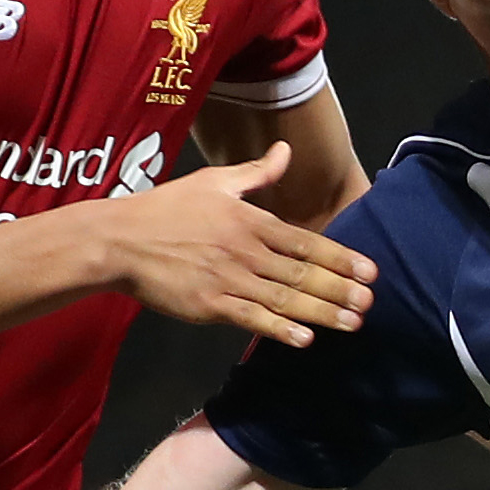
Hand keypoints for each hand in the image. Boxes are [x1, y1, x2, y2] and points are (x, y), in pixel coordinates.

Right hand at [101, 145, 376, 346]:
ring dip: (322, 313)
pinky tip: (304, 339)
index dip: (340, 258)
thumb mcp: (214, 181)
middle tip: (371, 304)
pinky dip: (279, 329)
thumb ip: (256, 172)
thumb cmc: (165, 208)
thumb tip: (285, 150)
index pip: (306, 242)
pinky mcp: (209, 306)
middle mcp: (246, 251)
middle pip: (303, 274)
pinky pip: (251, 319)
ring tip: (352, 324)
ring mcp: (228, 280)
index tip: (369, 272)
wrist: (119, 240)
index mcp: (250, 220)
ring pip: (284, 299)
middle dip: (341, 290)